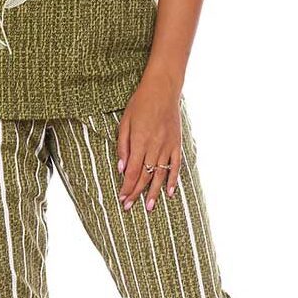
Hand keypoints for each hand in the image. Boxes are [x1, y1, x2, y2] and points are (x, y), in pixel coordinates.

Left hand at [116, 73, 181, 212]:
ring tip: (149, 207)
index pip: (131, 171)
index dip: (127, 187)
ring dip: (153, 192)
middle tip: (129, 207)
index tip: (122, 198)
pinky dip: (173, 180)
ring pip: (160, 174)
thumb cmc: (140, 103)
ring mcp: (167, 146)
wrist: (162, 89)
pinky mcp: (177, 144)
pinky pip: (176, 165)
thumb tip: (120, 168)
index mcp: (139, 141)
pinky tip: (170, 192)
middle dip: (136, 193)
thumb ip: (122, 146)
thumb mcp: (125, 121)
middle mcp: (154, 146)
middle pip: (144, 176)